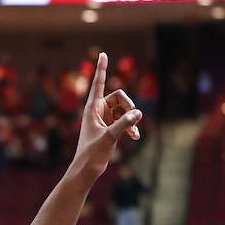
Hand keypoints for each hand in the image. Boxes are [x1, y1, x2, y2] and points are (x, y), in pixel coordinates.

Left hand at [72, 52, 142, 177]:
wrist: (87, 169)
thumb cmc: (92, 153)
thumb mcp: (109, 137)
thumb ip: (124, 123)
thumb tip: (138, 112)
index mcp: (92, 108)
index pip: (98, 84)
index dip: (101, 69)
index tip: (102, 54)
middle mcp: (97, 110)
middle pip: (119, 97)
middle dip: (128, 106)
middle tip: (132, 119)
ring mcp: (104, 119)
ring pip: (124, 109)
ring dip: (131, 119)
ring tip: (132, 133)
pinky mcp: (109, 127)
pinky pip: (124, 120)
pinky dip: (130, 127)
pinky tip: (135, 137)